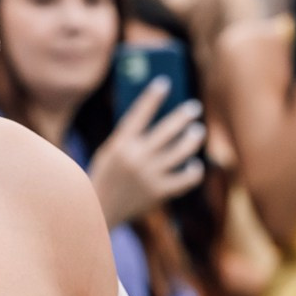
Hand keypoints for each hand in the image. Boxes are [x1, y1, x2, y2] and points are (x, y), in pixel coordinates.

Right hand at [90, 80, 206, 225]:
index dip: (152, 96)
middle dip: (183, 116)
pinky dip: (193, 171)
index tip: (164, 83)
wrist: (98, 212)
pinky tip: (194, 165)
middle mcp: (135, 158)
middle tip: (194, 107)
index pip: (139, 114)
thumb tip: (162, 118)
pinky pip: (186, 179)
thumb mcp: (109, 152)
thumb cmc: (105, 176)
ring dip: (193, 139)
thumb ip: (130, 137)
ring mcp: (149, 176)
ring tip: (197, 131)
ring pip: (182, 152)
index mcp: (119, 145)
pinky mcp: (159, 193)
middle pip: (167, 131)